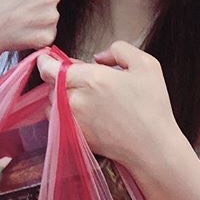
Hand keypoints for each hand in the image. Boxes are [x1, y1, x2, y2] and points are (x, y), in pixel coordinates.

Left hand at [37, 42, 183, 168]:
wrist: (152, 148)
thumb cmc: (152, 107)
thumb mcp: (145, 65)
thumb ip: (118, 50)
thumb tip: (98, 57)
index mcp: (91, 78)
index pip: (50, 67)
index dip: (46, 61)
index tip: (48, 59)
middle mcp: (76, 99)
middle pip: (51, 83)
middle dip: (61, 77)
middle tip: (83, 79)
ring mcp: (72, 119)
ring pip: (52, 101)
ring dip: (62, 95)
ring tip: (86, 97)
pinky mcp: (72, 135)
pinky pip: (56, 118)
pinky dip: (63, 112)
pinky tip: (85, 112)